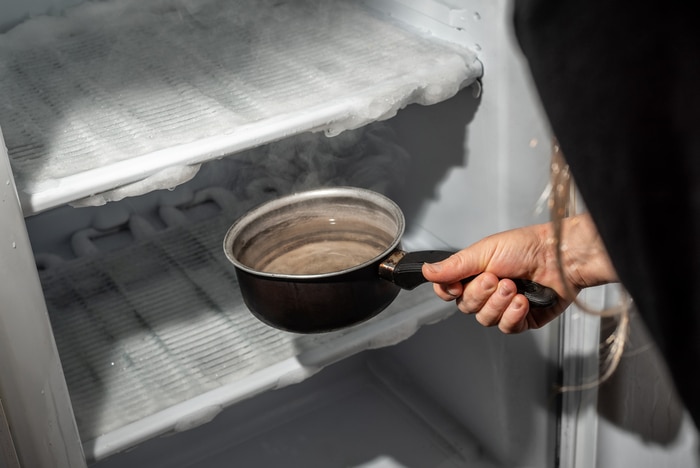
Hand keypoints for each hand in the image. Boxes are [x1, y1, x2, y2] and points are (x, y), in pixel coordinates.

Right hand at [421, 213, 617, 333]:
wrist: (560, 257)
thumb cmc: (527, 247)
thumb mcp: (484, 251)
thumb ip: (454, 266)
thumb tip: (426, 271)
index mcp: (473, 272)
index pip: (447, 291)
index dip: (448, 292)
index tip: (456, 287)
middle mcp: (486, 291)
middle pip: (466, 307)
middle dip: (481, 294)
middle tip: (496, 278)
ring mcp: (503, 307)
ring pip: (485, 319)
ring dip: (498, 304)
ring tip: (513, 287)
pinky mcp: (522, 320)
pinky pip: (506, 328)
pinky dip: (513, 315)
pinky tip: (523, 301)